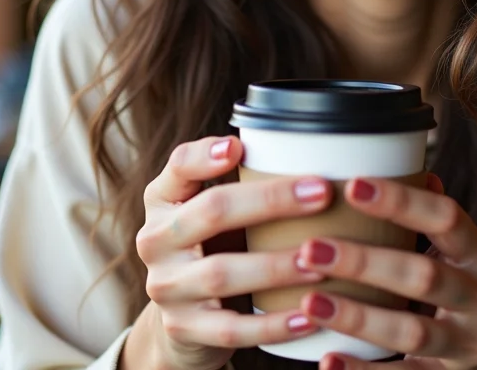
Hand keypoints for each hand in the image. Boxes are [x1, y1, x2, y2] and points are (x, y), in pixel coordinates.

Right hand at [131, 135, 331, 369]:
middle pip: (210, 213)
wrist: (186, 321)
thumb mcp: (212, 210)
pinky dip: (273, 325)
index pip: (179, 167)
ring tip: (319, 258)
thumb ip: (241, 178)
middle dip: (269, 201)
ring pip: (220, 274)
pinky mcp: (183, 329)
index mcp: (164, 200)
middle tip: (321, 193)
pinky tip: (309, 318)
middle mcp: (156, 241)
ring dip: (276, 266)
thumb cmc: (213, 248)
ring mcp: (166, 287)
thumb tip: (307, 145)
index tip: (240, 147)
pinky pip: (231, 330)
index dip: (206, 156)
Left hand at [291, 174, 476, 369]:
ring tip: (309, 302)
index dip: (402, 201)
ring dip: (357, 317)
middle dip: (364, 261)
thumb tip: (402, 162)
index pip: (447, 219)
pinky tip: (326, 359)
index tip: (353, 185)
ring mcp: (468, 344)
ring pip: (411, 331)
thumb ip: (432, 219)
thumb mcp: (466, 253)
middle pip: (424, 276)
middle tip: (310, 248)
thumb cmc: (471, 291)